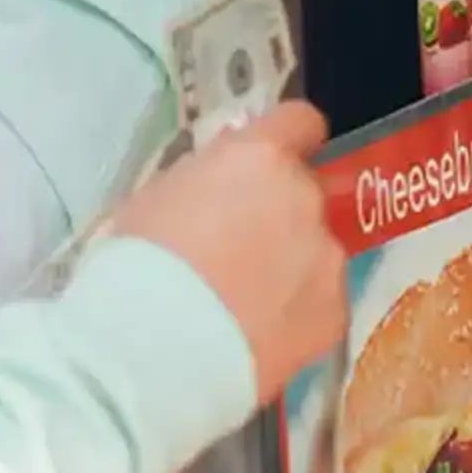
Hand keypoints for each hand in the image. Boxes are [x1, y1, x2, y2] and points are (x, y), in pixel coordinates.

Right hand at [110, 102, 346, 403]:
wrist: (154, 349)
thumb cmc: (137, 264)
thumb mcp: (160, 194)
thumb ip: (211, 175)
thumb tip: (231, 174)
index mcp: (261, 158)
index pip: (301, 122)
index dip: (287, 140)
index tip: (270, 162)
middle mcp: (305, 199)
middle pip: (306, 192)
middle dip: (280, 212)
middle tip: (239, 250)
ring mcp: (327, 258)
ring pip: (316, 251)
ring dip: (291, 265)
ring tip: (243, 305)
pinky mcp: (334, 314)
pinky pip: (320, 302)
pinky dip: (296, 313)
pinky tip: (257, 335)